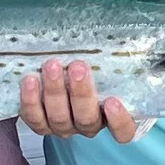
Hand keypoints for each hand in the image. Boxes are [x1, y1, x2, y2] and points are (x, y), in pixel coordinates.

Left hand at [19, 59, 135, 143]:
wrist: (68, 73)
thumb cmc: (99, 70)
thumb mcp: (115, 66)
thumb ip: (122, 58)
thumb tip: (135, 33)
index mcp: (114, 119)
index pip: (123, 131)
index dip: (118, 121)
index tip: (113, 101)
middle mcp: (88, 125)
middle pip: (86, 119)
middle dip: (81, 93)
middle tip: (78, 67)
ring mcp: (64, 126)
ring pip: (59, 118)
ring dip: (54, 92)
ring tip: (51, 66)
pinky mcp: (40, 122)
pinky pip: (34, 119)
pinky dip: (30, 101)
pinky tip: (29, 81)